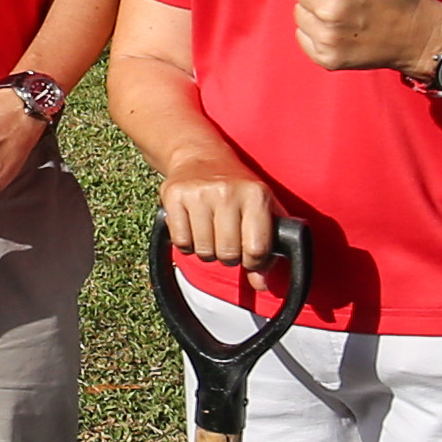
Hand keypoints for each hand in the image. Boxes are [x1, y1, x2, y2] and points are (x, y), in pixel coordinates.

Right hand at [156, 160, 282, 269]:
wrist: (201, 155)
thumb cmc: (238, 188)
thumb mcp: (262, 209)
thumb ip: (267, 249)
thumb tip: (261, 285)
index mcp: (256, 194)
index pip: (257, 250)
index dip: (254, 262)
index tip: (250, 255)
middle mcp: (228, 191)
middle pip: (228, 254)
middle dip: (228, 256)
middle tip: (227, 241)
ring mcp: (199, 193)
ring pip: (203, 252)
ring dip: (207, 251)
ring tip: (211, 233)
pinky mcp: (174, 195)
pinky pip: (181, 243)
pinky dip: (187, 244)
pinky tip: (193, 228)